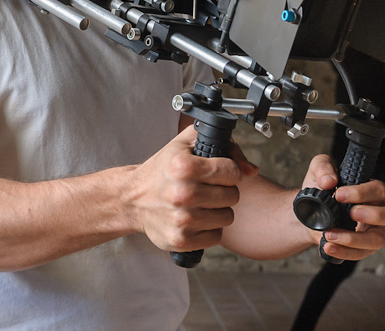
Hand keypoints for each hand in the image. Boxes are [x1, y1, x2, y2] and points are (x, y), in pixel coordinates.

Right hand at [125, 125, 257, 252]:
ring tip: (201, 204)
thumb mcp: (186, 145)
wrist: (132, 199)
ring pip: (227, 217)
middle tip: (207, 188)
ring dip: (218, 211)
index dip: (228, 171)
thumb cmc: (162, 170)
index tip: (217, 172)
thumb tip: (252, 170)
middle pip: (233, 196)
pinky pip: (216, 236)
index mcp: (183, 166)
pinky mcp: (182, 240)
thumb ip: (225, 146)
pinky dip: (209, 229)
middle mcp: (182, 193)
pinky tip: (196, 219)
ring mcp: (182, 220)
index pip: (233, 172)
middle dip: (224, 191)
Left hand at [299, 154, 384, 261]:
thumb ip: (323, 167)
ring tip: (329, 234)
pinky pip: (360, 254)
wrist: (308, 213)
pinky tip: (328, 246)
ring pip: (378, 239)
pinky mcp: (362, 248)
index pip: (379, 190)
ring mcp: (372, 231)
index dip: (362, 193)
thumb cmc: (320, 189)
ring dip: (353, 238)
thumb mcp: (317, 171)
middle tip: (351, 213)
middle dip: (376, 215)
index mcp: (371, 191)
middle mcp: (378, 210)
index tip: (339, 194)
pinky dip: (344, 252)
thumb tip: (329, 181)